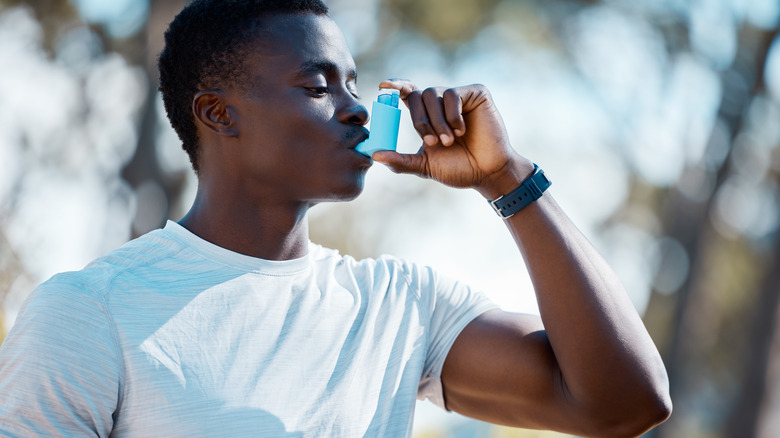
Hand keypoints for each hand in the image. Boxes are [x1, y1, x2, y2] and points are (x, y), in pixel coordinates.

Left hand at [371, 80, 532, 197]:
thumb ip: (400, 161)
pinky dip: (453, 115)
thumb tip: (375, 155)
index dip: (396, 86)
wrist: (487, 172)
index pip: (408, 93)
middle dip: (420, 121)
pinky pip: (453, 94)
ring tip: (450, 141)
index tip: (383, 87)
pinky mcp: (476, 93)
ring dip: (438, 122)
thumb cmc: (459, 169)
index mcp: (428, 115)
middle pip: (418, 95)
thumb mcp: (424, 166)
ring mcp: (459, 96)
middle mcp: (442, 102)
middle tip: (433, 143)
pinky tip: (463, 130)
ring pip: (433, 95)